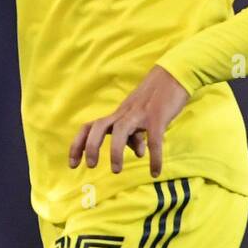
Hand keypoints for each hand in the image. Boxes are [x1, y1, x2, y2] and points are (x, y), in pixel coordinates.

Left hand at [68, 65, 190, 178]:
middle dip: (90, 146)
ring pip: (120, 130)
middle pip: (98, 126)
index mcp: (118, 114)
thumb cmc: (156, 98)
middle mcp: (124, 113)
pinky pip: (154, 140)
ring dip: (115, 151)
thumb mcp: (140, 117)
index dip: (78, 144)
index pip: (90, 127)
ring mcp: (140, 114)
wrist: (174, 75)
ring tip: (116, 170)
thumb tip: (138, 153)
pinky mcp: (158, 117)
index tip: (72, 164)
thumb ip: (136, 135)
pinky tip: (155, 172)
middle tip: (91, 165)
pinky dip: (154, 158)